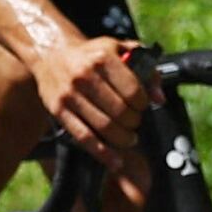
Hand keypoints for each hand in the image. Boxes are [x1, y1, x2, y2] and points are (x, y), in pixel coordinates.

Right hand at [27, 24, 143, 151]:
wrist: (51, 53)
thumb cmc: (91, 54)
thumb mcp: (119, 50)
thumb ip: (145, 70)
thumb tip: (159, 98)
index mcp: (103, 58)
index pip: (133, 90)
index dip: (143, 104)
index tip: (142, 106)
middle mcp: (85, 75)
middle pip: (120, 111)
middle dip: (134, 122)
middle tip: (135, 122)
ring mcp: (70, 94)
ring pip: (104, 127)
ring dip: (123, 138)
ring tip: (129, 138)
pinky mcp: (59, 110)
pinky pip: (84, 137)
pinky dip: (102, 153)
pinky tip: (115, 161)